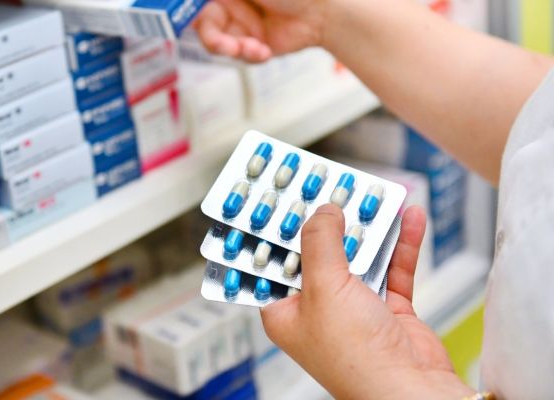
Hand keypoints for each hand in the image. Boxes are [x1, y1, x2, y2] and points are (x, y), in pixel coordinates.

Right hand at [193, 0, 328, 61]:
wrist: (324, 12)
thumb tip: (194, 3)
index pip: (197, 4)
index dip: (187, 12)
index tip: (187, 21)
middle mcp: (232, 5)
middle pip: (204, 26)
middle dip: (213, 39)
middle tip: (225, 46)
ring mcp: (243, 26)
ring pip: (220, 45)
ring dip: (233, 50)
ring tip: (252, 49)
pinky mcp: (254, 46)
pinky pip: (240, 57)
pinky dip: (250, 56)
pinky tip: (265, 51)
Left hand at [261, 204, 474, 398]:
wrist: (411, 390)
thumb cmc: (355, 357)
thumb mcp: (324, 288)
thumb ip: (321, 243)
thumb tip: (323, 211)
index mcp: (286, 311)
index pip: (273, 262)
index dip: (276, 230)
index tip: (281, 199)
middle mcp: (317, 310)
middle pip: (318, 254)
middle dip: (328, 221)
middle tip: (331, 187)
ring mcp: (354, 310)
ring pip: (358, 257)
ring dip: (368, 228)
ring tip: (372, 195)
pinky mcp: (388, 310)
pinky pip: (393, 269)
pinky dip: (400, 244)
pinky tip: (408, 218)